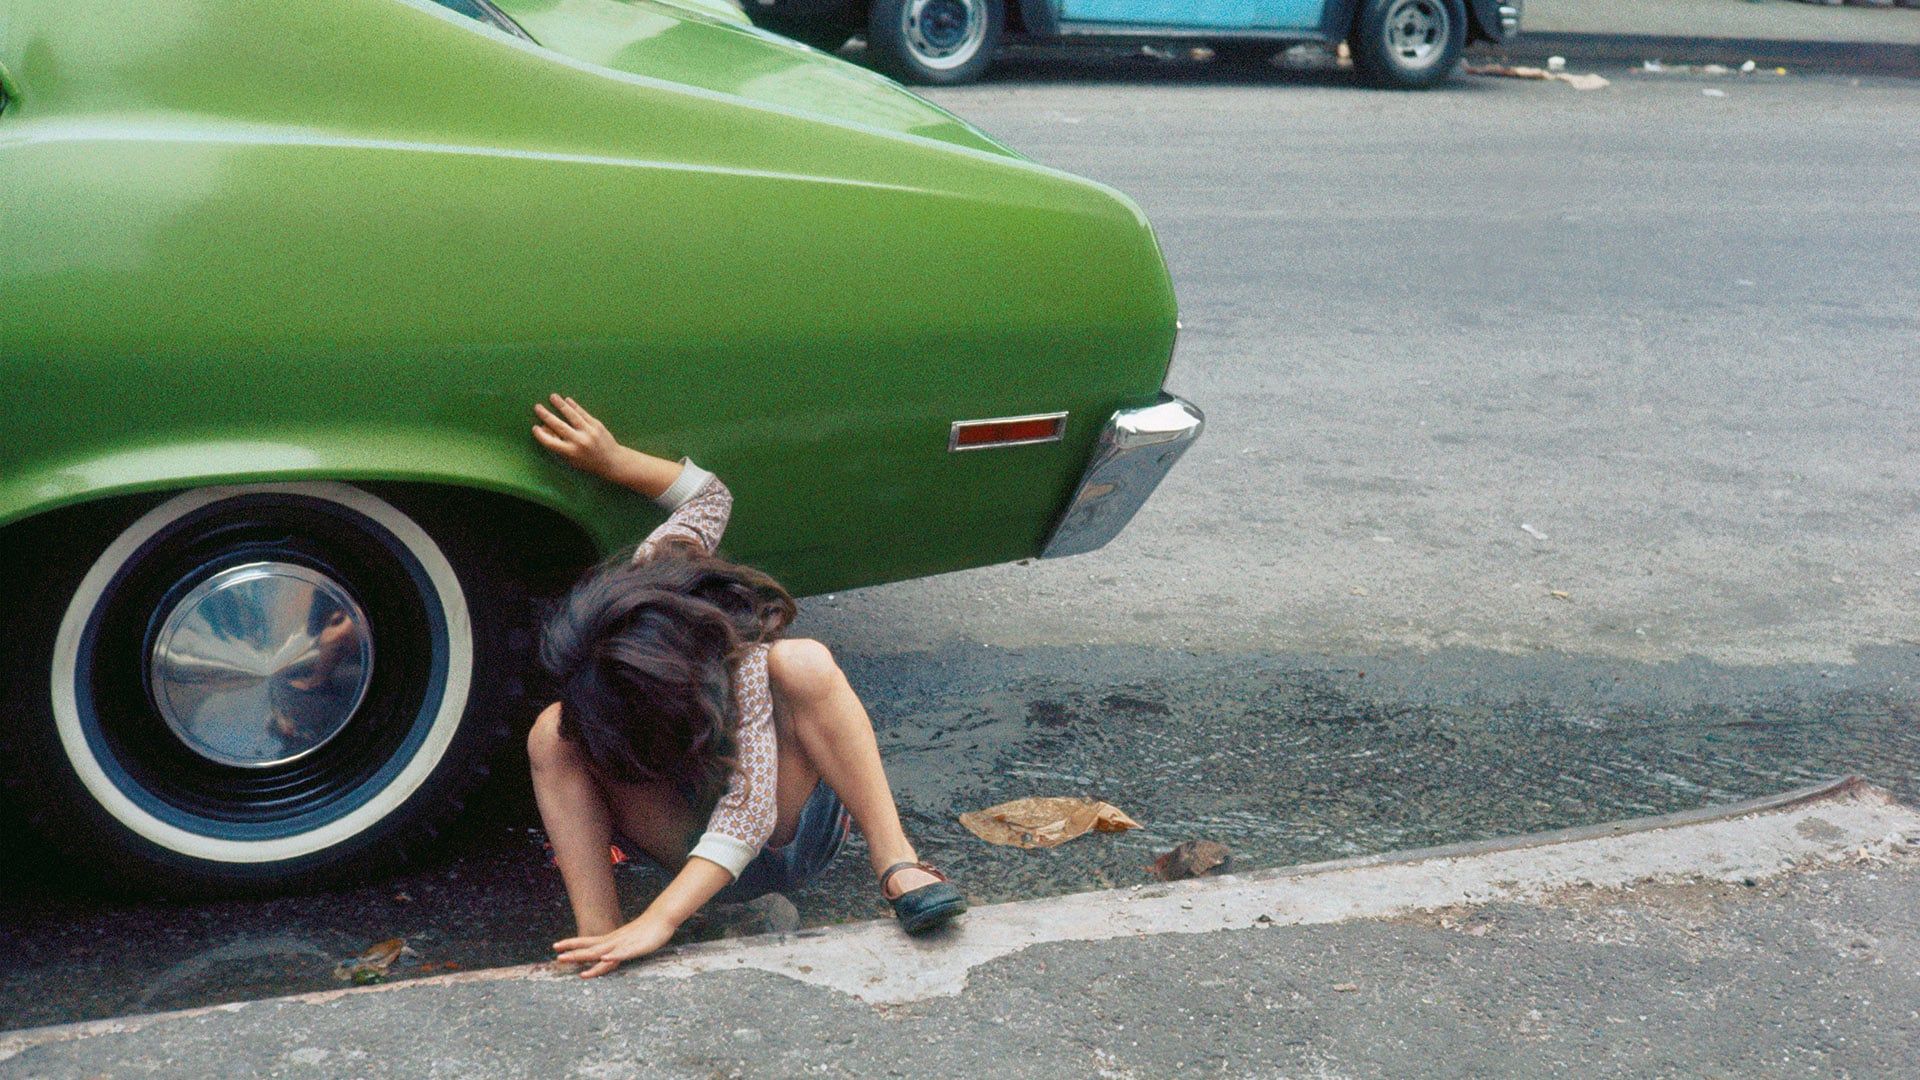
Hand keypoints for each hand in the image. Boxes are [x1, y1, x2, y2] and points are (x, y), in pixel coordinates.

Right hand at [532, 394, 629, 482]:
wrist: (612, 461)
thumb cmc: (588, 462)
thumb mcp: (571, 459)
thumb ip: (558, 446)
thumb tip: (545, 429)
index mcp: (570, 452)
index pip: (550, 442)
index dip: (541, 435)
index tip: (535, 427)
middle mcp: (579, 441)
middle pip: (559, 426)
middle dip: (546, 415)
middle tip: (537, 406)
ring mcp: (589, 432)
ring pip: (572, 415)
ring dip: (561, 405)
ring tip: (552, 396)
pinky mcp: (597, 425)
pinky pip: (583, 413)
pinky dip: (575, 406)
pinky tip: (567, 400)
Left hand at [553, 913, 676, 977]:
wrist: (662, 918)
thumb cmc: (646, 930)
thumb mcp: (628, 939)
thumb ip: (617, 947)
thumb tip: (607, 953)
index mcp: (611, 939)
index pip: (587, 942)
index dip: (572, 944)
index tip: (555, 946)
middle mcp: (614, 941)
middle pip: (590, 948)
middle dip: (574, 953)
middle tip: (557, 957)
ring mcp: (624, 944)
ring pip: (602, 951)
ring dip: (587, 956)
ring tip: (573, 959)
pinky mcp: (636, 947)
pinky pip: (623, 953)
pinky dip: (613, 956)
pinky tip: (605, 958)